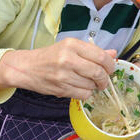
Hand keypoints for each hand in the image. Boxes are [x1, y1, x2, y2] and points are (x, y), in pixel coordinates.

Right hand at [0, 39, 115, 99]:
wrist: (26, 67)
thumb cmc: (49, 56)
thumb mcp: (69, 48)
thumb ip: (92, 51)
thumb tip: (113, 54)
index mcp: (71, 44)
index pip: (101, 57)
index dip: (110, 65)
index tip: (109, 68)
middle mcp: (68, 58)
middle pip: (99, 72)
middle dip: (104, 79)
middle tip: (102, 79)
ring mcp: (64, 75)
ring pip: (92, 85)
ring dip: (93, 86)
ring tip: (84, 81)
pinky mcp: (61, 88)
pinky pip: (84, 95)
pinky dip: (85, 93)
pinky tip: (78, 87)